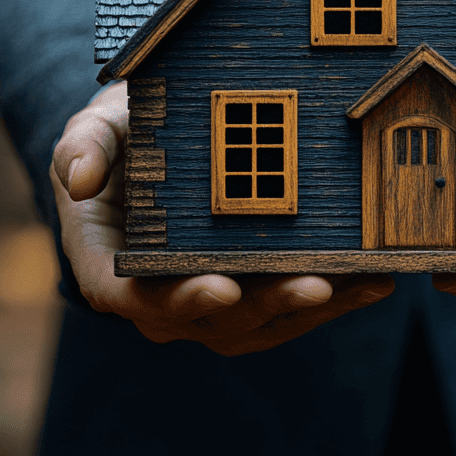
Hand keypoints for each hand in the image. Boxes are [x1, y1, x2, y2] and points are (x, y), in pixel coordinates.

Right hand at [51, 81, 393, 354]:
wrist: (145, 156)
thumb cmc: (116, 143)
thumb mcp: (90, 132)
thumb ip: (81, 149)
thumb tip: (79, 178)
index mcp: (110, 267)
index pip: (136, 297)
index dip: (180, 298)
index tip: (220, 286)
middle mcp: (160, 300)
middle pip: (214, 318)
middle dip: (267, 305)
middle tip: (312, 286)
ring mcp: (209, 305)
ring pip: (262, 323)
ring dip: (315, 308)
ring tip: (363, 282)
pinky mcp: (252, 298)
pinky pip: (292, 310)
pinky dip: (337, 299)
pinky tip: (377, 280)